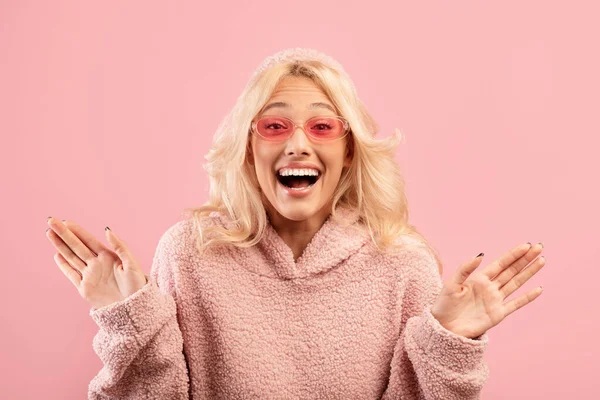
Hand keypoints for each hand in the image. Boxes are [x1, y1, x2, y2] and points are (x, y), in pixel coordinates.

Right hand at [46, 217, 147, 309]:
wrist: (133, 307)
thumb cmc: (136, 285)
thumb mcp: (132, 263)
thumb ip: (120, 246)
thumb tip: (107, 230)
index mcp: (108, 256)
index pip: (89, 240)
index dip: (77, 231)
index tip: (65, 222)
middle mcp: (96, 264)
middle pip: (76, 246)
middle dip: (64, 234)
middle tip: (51, 221)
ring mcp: (89, 275)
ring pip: (71, 258)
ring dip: (60, 246)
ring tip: (50, 234)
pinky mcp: (84, 288)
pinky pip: (71, 275)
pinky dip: (64, 266)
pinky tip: (57, 255)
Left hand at [429, 242, 545, 338]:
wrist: (444, 327)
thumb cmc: (444, 304)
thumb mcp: (452, 284)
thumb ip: (465, 269)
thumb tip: (481, 255)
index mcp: (479, 278)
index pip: (500, 263)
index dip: (513, 254)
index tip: (526, 245)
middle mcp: (490, 287)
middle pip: (511, 270)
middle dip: (525, 259)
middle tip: (539, 246)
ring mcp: (495, 300)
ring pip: (516, 283)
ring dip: (529, 272)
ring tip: (541, 260)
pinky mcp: (498, 314)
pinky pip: (516, 304)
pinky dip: (527, 297)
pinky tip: (538, 289)